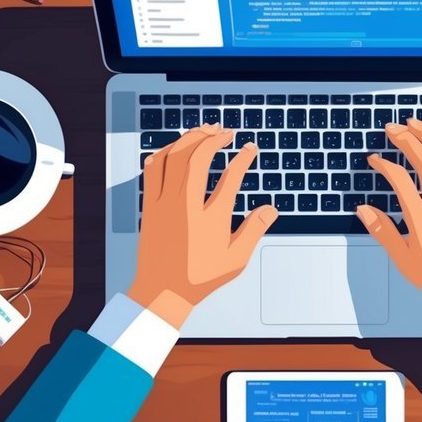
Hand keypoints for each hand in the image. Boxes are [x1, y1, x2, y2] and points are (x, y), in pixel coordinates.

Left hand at [127, 125, 277, 327]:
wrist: (161, 291)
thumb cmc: (200, 278)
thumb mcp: (235, 259)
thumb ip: (254, 230)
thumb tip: (272, 208)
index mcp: (211, 219)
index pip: (231, 177)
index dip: (243, 158)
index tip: (250, 148)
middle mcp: (186, 206)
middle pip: (198, 158)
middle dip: (213, 138)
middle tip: (226, 132)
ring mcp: (164, 204)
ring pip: (173, 157)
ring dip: (190, 138)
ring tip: (204, 131)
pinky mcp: (149, 206)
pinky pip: (153, 168)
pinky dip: (165, 151)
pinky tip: (175, 147)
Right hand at [357, 120, 421, 328]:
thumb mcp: (405, 261)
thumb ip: (383, 232)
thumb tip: (362, 210)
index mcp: (421, 220)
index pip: (397, 178)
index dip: (382, 163)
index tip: (374, 159)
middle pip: (421, 158)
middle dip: (403, 138)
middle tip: (391, 129)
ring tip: (416, 123)